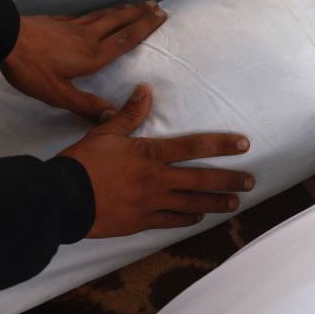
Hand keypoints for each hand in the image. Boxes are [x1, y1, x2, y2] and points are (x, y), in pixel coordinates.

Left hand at [0, 1, 166, 119]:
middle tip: (157, 4)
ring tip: (135, 5)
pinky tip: (96, 14)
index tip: (161, 15)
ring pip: (104, 16)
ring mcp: (72, 26)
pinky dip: (98, 13)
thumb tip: (114, 116)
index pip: (126, 38)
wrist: (4, 37)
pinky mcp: (58, 22)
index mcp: (92, 55)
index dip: (145, 27)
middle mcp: (88, 37)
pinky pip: (85, 16)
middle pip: (119, 22)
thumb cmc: (31, 68)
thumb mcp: (57, 94)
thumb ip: (85, 104)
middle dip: (139, 13)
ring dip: (122, 10)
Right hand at [59, 84, 254, 237]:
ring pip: (192, 204)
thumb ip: (130, 114)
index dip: (221, 145)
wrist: (62, 199)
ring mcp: (151, 203)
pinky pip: (170, 222)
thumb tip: (146, 90)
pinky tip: (198, 218)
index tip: (244, 145)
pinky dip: (186, 220)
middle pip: (201, 180)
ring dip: (216, 203)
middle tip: (251, 181)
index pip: (194, 147)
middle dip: (229, 180)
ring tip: (235, 203)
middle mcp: (157, 179)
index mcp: (151, 154)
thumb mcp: (106, 132)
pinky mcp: (140, 222)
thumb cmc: (83, 162)